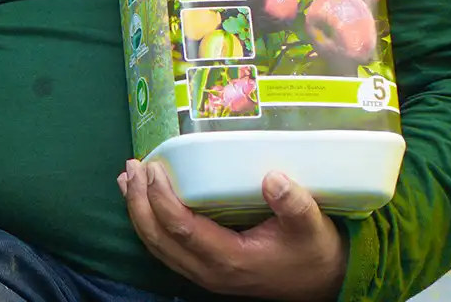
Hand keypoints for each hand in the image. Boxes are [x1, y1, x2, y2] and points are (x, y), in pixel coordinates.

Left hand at [118, 161, 346, 300]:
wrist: (322, 283)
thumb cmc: (314, 251)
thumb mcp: (312, 226)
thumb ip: (294, 204)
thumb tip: (273, 178)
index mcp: (230, 260)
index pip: (182, 229)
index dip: (162, 200)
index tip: (153, 168)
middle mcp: (210, 271)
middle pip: (159, 239)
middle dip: (140, 202)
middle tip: (133, 167)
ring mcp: (205, 273)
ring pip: (158, 246)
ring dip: (138, 212)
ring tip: (127, 179)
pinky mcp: (206, 268)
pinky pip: (167, 248)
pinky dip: (149, 223)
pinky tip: (143, 201)